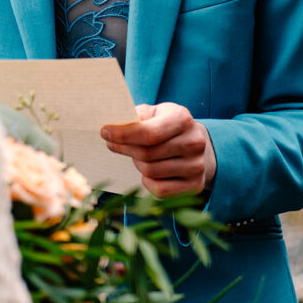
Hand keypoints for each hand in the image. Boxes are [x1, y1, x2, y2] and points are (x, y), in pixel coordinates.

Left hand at [100, 103, 216, 197]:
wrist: (195, 142)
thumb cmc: (167, 125)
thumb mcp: (154, 112)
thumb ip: (136, 116)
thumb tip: (113, 123)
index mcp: (182, 119)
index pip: (148, 133)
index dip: (123, 135)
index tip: (105, 132)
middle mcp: (194, 142)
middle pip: (147, 154)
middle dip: (124, 148)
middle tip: (113, 143)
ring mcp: (197, 166)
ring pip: (151, 172)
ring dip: (137, 164)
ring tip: (137, 155)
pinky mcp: (196, 185)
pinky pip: (160, 190)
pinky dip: (147, 182)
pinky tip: (147, 172)